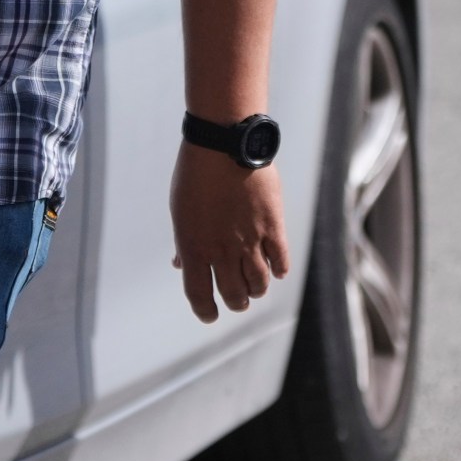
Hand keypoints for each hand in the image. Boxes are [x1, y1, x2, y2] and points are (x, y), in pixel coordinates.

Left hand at [169, 144, 289, 323]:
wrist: (225, 145)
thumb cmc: (196, 175)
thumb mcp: (180, 211)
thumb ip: (183, 242)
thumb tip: (180, 263)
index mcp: (194, 248)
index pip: (199, 295)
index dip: (205, 311)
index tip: (210, 316)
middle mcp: (222, 251)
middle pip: (233, 294)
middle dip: (235, 303)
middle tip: (238, 301)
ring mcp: (250, 240)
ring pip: (258, 283)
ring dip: (257, 291)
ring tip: (256, 289)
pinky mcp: (273, 226)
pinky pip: (280, 260)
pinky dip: (279, 270)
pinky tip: (276, 270)